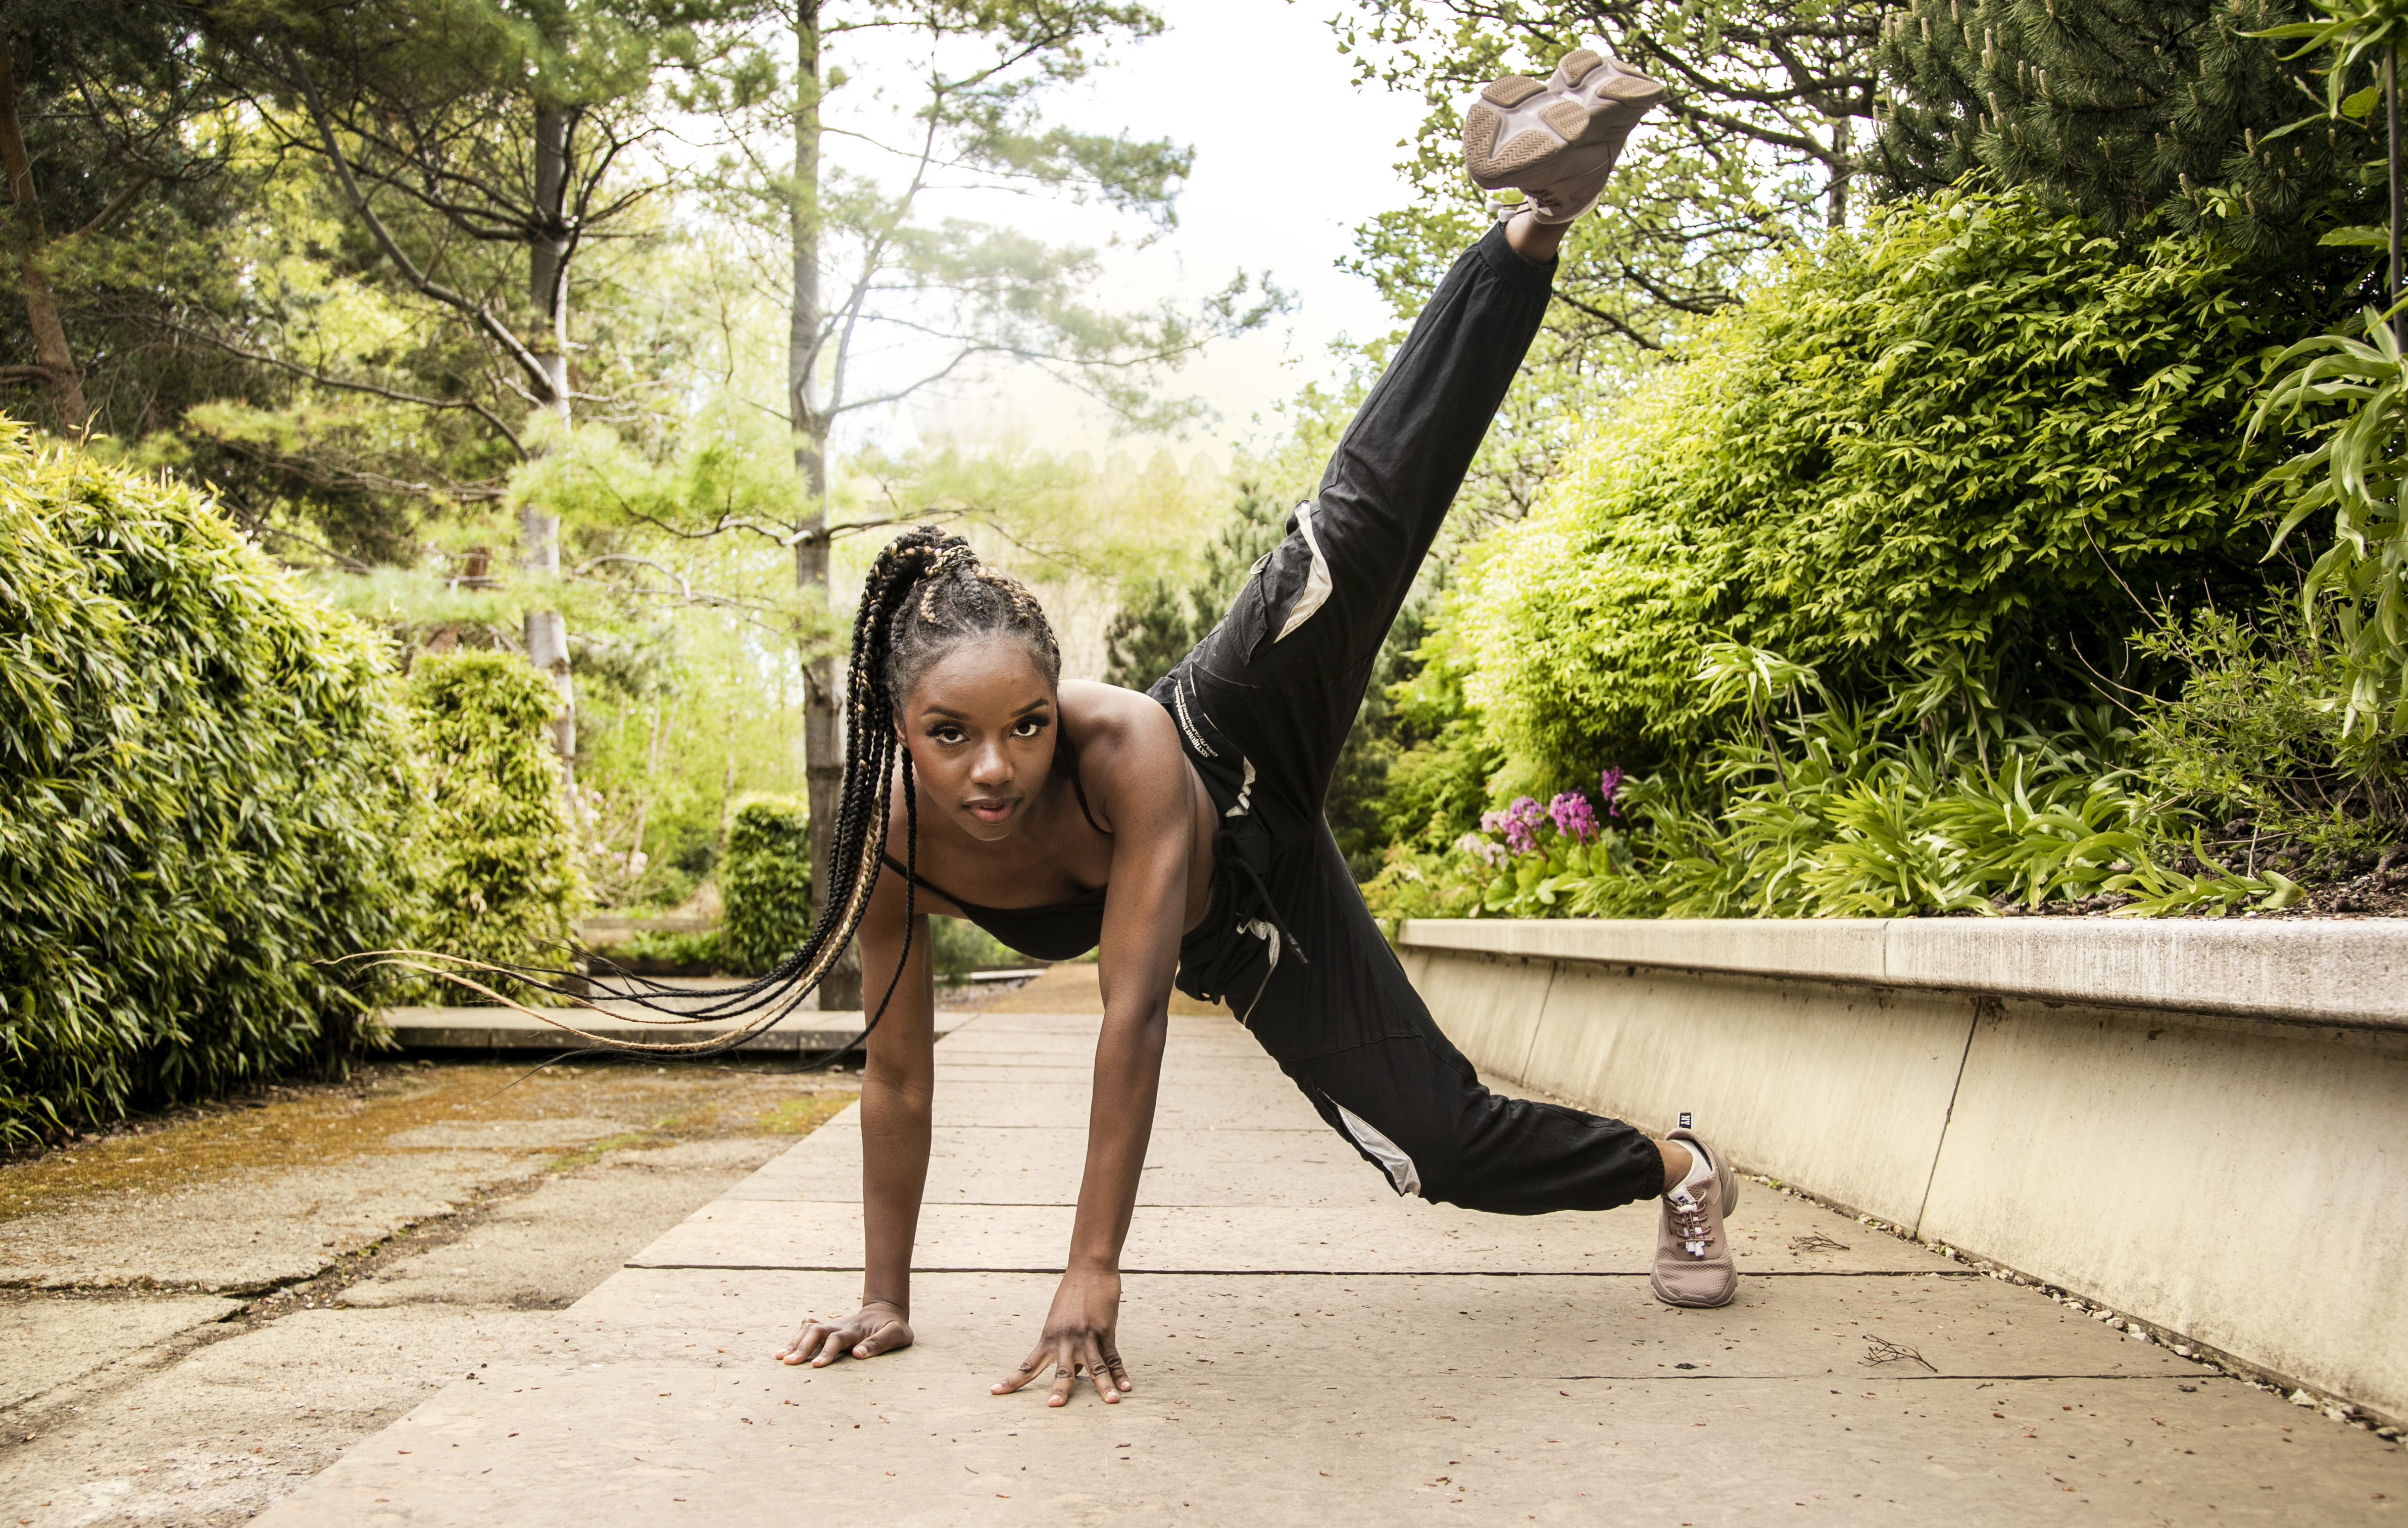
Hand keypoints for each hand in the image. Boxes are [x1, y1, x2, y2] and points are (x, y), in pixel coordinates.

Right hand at [774, 1300, 912, 1366]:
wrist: (886, 1310)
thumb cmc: (893, 1327)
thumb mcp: (896, 1334)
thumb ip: (879, 1343)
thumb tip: (858, 1354)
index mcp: (855, 1331)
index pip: (837, 1340)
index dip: (826, 1352)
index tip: (816, 1366)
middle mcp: (840, 1326)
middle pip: (816, 1333)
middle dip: (801, 1347)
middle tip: (788, 1362)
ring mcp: (832, 1325)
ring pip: (808, 1330)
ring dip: (794, 1342)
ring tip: (779, 1357)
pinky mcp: (828, 1328)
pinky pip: (808, 1328)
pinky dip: (795, 1337)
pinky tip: (784, 1349)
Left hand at [992, 1265, 1131, 1406]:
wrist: (1089, 1267)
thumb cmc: (1073, 1294)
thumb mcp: (1061, 1320)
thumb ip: (1065, 1347)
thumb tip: (1076, 1372)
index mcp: (1049, 1337)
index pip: (1027, 1365)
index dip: (1012, 1381)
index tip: (994, 1392)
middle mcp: (1065, 1339)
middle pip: (1062, 1370)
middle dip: (1059, 1389)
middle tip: (1053, 1406)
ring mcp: (1087, 1335)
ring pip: (1096, 1367)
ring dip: (1104, 1386)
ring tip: (1111, 1402)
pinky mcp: (1105, 1330)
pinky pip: (1113, 1356)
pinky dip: (1121, 1373)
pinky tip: (1126, 1387)